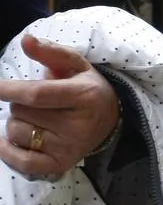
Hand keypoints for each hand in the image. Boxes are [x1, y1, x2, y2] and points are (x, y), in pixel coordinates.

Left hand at [0, 36, 120, 180]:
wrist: (111, 120)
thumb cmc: (87, 88)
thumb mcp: (75, 65)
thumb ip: (50, 52)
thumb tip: (26, 40)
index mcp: (85, 96)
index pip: (36, 94)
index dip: (8, 90)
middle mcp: (79, 125)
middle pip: (22, 112)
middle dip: (18, 103)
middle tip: (35, 102)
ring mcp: (69, 147)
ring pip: (16, 132)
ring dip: (16, 123)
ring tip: (34, 119)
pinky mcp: (60, 164)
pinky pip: (21, 161)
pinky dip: (6, 151)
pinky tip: (7, 141)